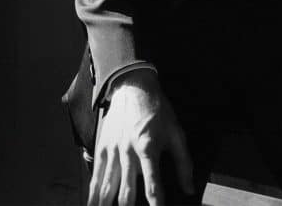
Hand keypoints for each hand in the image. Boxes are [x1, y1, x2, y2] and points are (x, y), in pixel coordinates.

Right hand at [88, 69, 193, 205]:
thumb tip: (189, 189)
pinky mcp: (102, 149)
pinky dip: (93, 194)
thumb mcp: (176, 133)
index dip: (156, 202)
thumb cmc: (158, 111)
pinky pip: (96, 176)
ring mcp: (112, 151)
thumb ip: (184, 163)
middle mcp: (128, 152)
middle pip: (125, 191)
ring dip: (105, 205)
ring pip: (106, 187)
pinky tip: (92, 204)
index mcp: (149, 148)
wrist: (133, 87)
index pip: (153, 183)